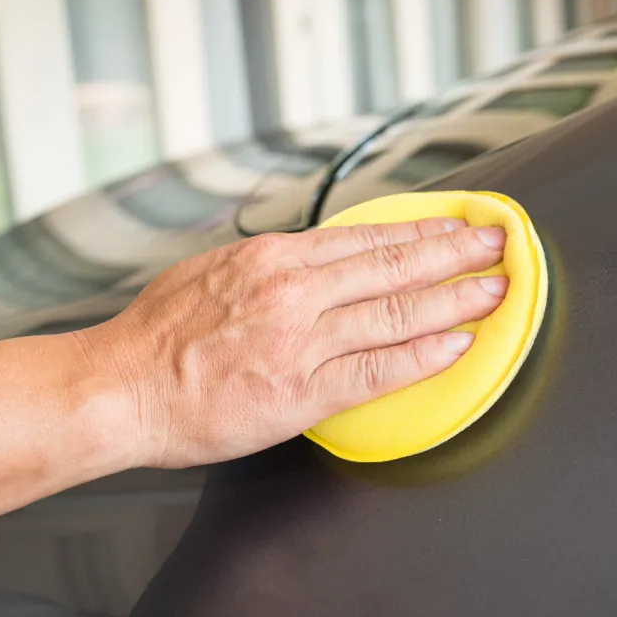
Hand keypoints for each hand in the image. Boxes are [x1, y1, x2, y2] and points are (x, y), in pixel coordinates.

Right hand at [80, 219, 507, 467]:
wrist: (119, 388)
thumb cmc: (157, 336)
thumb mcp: (212, 272)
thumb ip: (270, 266)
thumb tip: (311, 260)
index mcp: (273, 258)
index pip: (367, 236)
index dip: (421, 230)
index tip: (455, 224)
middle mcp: (294, 291)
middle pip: (394, 264)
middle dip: (454, 251)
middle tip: (497, 243)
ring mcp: (302, 341)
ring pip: (396, 312)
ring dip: (455, 298)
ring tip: (494, 290)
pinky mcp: (302, 392)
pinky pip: (378, 370)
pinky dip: (423, 355)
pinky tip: (457, 345)